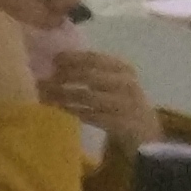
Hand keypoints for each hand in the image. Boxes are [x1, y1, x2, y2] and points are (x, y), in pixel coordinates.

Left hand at [43, 51, 162, 149]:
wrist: (146, 132)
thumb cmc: (121, 102)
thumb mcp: (112, 82)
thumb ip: (91, 71)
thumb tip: (54, 62)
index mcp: (123, 69)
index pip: (95, 58)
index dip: (72, 58)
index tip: (53, 60)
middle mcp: (126, 84)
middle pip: (90, 76)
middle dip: (64, 77)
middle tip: (43, 80)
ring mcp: (126, 105)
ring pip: (88, 96)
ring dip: (63, 95)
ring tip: (44, 95)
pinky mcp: (122, 124)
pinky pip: (92, 115)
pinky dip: (73, 111)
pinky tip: (59, 108)